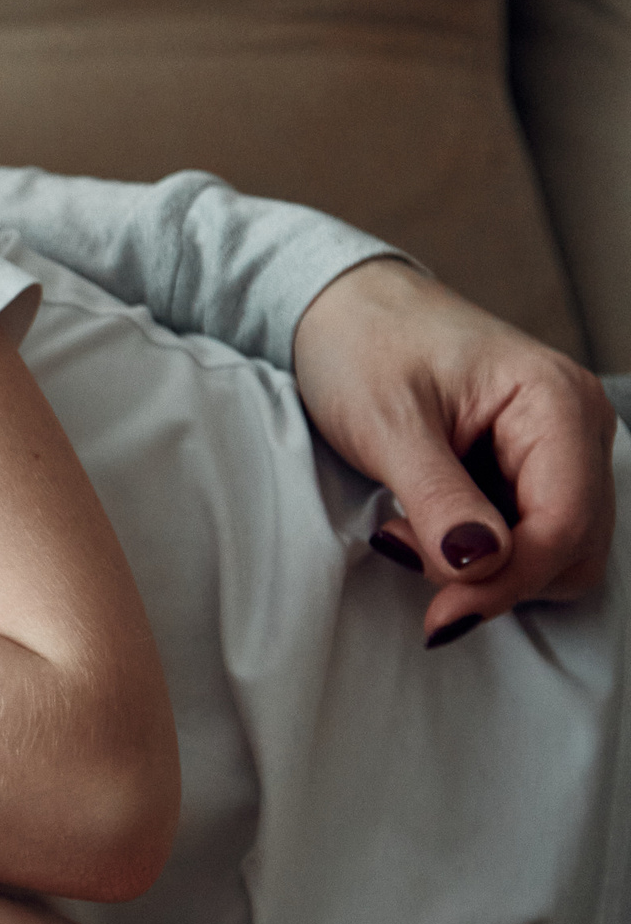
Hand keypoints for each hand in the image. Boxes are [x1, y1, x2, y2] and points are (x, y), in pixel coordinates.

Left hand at [292, 258, 616, 642]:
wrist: (344, 309)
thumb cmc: (364, 345)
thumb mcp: (387, 423)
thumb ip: (437, 498)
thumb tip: (480, 566)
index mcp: (556, 403)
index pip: (565, 523)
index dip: (508, 580)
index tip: (441, 614)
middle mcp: (578, 427)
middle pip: (574, 550)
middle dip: (497, 576)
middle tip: (403, 551)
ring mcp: (560, 450)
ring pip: (556, 552)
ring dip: (487, 568)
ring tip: (405, 531)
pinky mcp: (530, 468)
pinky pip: (528, 535)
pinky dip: (480, 551)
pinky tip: (424, 527)